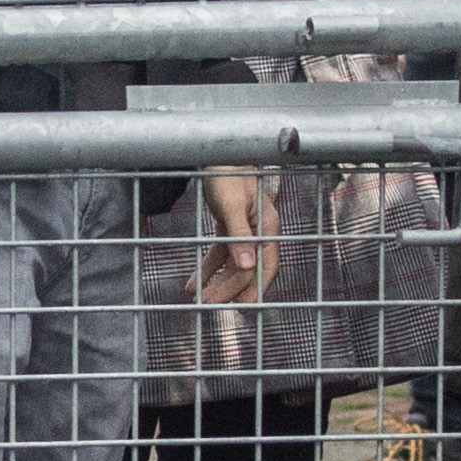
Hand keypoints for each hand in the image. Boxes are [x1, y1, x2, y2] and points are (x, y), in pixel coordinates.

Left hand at [195, 163, 273, 309]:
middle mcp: (259, 231)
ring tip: (200, 298)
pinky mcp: (231, 227)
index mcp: (267, 226)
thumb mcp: (231, 204)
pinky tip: (194, 282)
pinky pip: (221, 254)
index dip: (255, 287)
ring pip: (233, 264)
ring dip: (217, 282)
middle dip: (230, 288)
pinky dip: (208, 268)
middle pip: (247, 268)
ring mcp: (246, 230)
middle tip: (210, 304)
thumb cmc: (226, 173)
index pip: (264, 264)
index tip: (241, 306)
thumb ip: (239, 236)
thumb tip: (247, 266)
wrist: (218, 154)